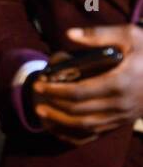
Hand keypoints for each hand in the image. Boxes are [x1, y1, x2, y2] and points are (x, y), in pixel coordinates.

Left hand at [30, 25, 142, 143]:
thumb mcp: (130, 35)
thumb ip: (99, 34)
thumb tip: (69, 34)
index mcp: (120, 82)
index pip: (81, 92)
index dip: (57, 90)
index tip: (40, 83)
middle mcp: (121, 103)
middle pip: (80, 111)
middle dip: (55, 105)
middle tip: (36, 97)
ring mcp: (124, 115)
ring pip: (88, 125)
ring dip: (62, 121)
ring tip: (43, 112)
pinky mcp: (125, 120)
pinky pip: (98, 132)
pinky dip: (77, 132)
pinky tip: (61, 127)